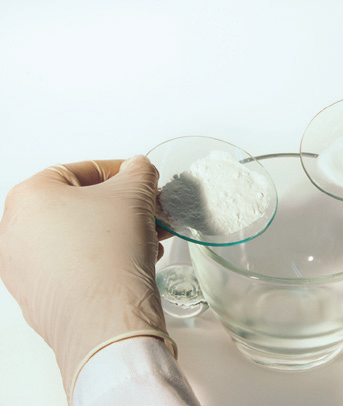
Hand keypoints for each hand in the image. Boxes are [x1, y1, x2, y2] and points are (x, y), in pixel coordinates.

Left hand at [0, 156, 176, 400]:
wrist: (106, 320)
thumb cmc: (110, 254)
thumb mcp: (135, 193)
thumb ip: (139, 171)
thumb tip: (139, 170)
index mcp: (30, 195)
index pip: (84, 170)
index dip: (122, 173)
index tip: (143, 181)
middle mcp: (15, 231)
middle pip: (81, 206)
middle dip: (124, 209)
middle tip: (150, 214)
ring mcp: (23, 268)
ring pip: (79, 237)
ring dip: (118, 234)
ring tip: (148, 241)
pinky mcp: (38, 296)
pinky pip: (74, 265)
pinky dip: (103, 259)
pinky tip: (131, 264)